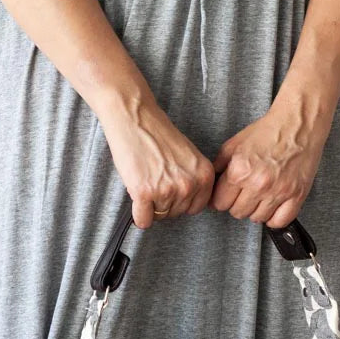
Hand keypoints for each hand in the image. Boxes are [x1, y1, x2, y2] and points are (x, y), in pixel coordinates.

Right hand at [98, 97, 215, 228]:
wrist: (135, 118)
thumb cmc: (158, 134)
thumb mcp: (190, 156)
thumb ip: (194, 179)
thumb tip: (188, 203)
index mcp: (204, 175)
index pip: (195, 208)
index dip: (181, 202)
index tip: (170, 189)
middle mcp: (189, 184)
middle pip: (177, 214)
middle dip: (164, 204)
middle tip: (154, 182)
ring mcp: (167, 190)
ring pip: (159, 217)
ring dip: (150, 205)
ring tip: (145, 181)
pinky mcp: (144, 193)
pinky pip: (143, 220)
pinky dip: (138, 214)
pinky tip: (137, 196)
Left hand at [208, 96, 331, 228]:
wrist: (297, 124)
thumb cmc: (268, 132)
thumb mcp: (234, 145)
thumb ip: (219, 167)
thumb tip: (210, 187)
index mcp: (240, 171)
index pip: (220, 204)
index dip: (222, 199)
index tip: (228, 195)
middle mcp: (258, 184)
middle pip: (237, 213)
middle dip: (238, 204)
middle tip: (246, 192)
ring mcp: (278, 191)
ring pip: (257, 219)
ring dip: (256, 210)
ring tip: (260, 196)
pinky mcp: (296, 195)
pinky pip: (280, 221)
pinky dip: (274, 218)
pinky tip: (273, 206)